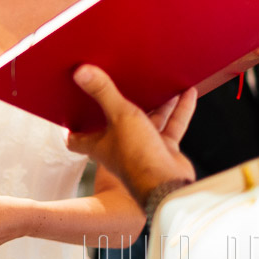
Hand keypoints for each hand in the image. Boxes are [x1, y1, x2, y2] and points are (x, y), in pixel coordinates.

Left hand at [64, 65, 195, 206]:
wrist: (167, 185)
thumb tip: (81, 72)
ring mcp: (143, 148)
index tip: (71, 109)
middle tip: (122, 83)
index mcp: (100, 143)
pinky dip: (180, 110)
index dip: (72, 126)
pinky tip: (187, 92)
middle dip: (121, 103)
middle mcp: (119, 146)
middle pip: (117, 122)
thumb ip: (103, 92)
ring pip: (150, 120)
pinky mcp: (164, 151)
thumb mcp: (119, 116)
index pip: (77, 138)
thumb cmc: (138, 159)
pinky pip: (172, 126)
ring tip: (160, 82)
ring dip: (157, 103)